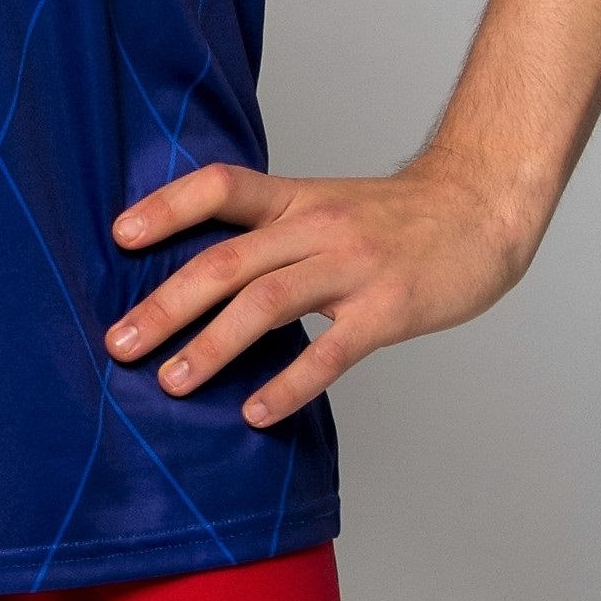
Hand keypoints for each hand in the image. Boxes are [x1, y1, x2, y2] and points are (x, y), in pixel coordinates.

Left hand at [103, 153, 531, 426]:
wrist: (481, 208)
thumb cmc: (396, 218)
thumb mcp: (326, 204)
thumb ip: (273, 233)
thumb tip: (204, 277)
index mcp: (295, 198)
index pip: (219, 187)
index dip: (167, 207)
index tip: (119, 237)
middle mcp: (315, 227)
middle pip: (227, 260)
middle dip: (165, 303)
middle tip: (119, 343)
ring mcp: (352, 266)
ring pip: (266, 303)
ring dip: (211, 345)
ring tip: (169, 381)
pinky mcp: (388, 309)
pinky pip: (330, 352)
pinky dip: (288, 385)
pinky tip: (254, 413)